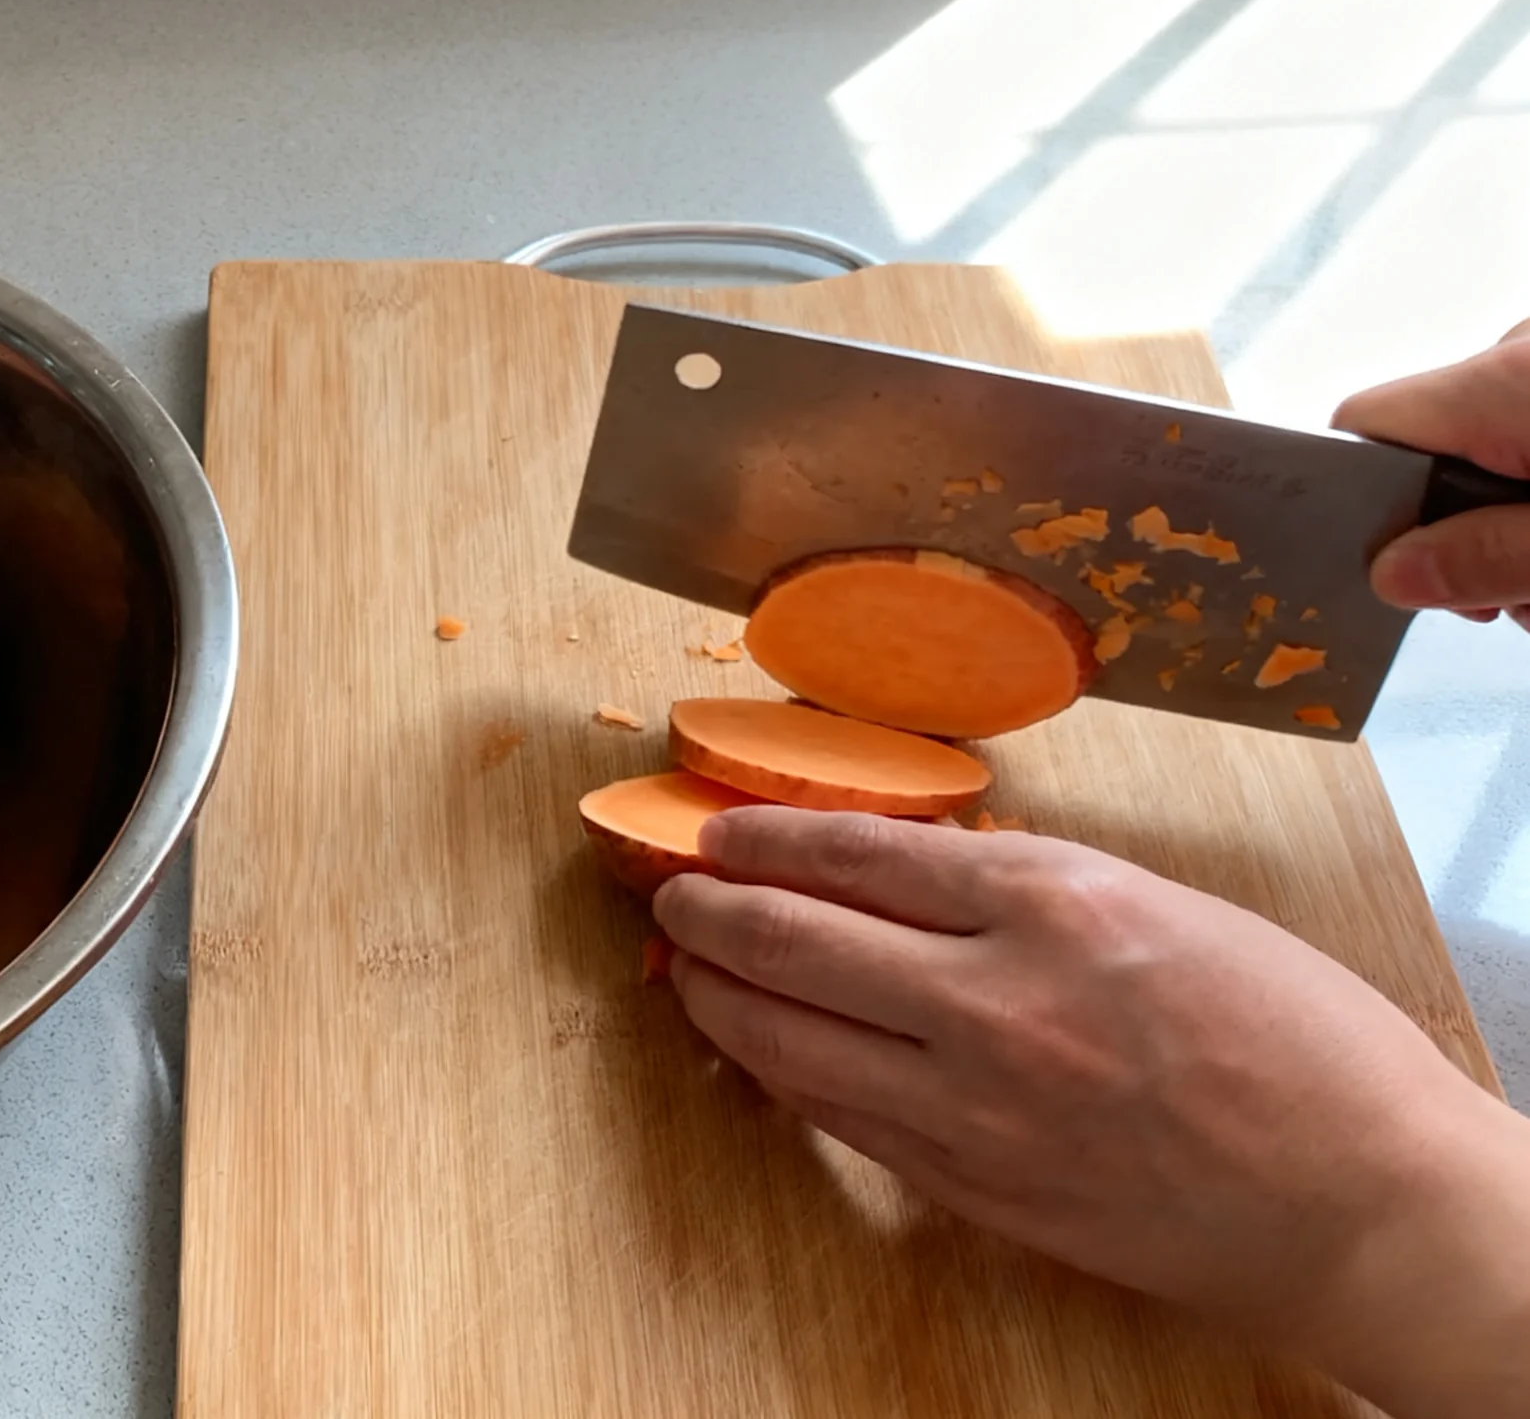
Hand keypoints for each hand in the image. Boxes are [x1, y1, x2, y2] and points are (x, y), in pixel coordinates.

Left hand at [651, 806, 1529, 1417]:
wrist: (1361, 1202)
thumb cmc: (1298, 1044)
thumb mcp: (1164, 911)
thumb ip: (1032, 892)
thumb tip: (913, 873)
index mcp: (1057, 901)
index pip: (858, 853)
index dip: (767, 838)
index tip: (720, 831)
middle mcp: (996, 995)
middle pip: (793, 938)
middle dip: (710, 909)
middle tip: (672, 891)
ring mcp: (973, 1100)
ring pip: (788, 1038)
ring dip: (716, 995)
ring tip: (685, 968)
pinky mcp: (970, 1183)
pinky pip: (837, 1115)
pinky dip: (780, 1072)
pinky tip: (758, 1048)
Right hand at [1332, 318, 1529, 623]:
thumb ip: (1487, 556)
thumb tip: (1389, 576)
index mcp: (1499, 382)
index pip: (1364, 426)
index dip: (1356, 501)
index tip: (1402, 571)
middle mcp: (1517, 352)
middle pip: (1428, 451)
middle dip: (1457, 533)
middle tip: (1508, 598)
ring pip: (1488, 449)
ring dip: (1508, 522)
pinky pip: (1527, 430)